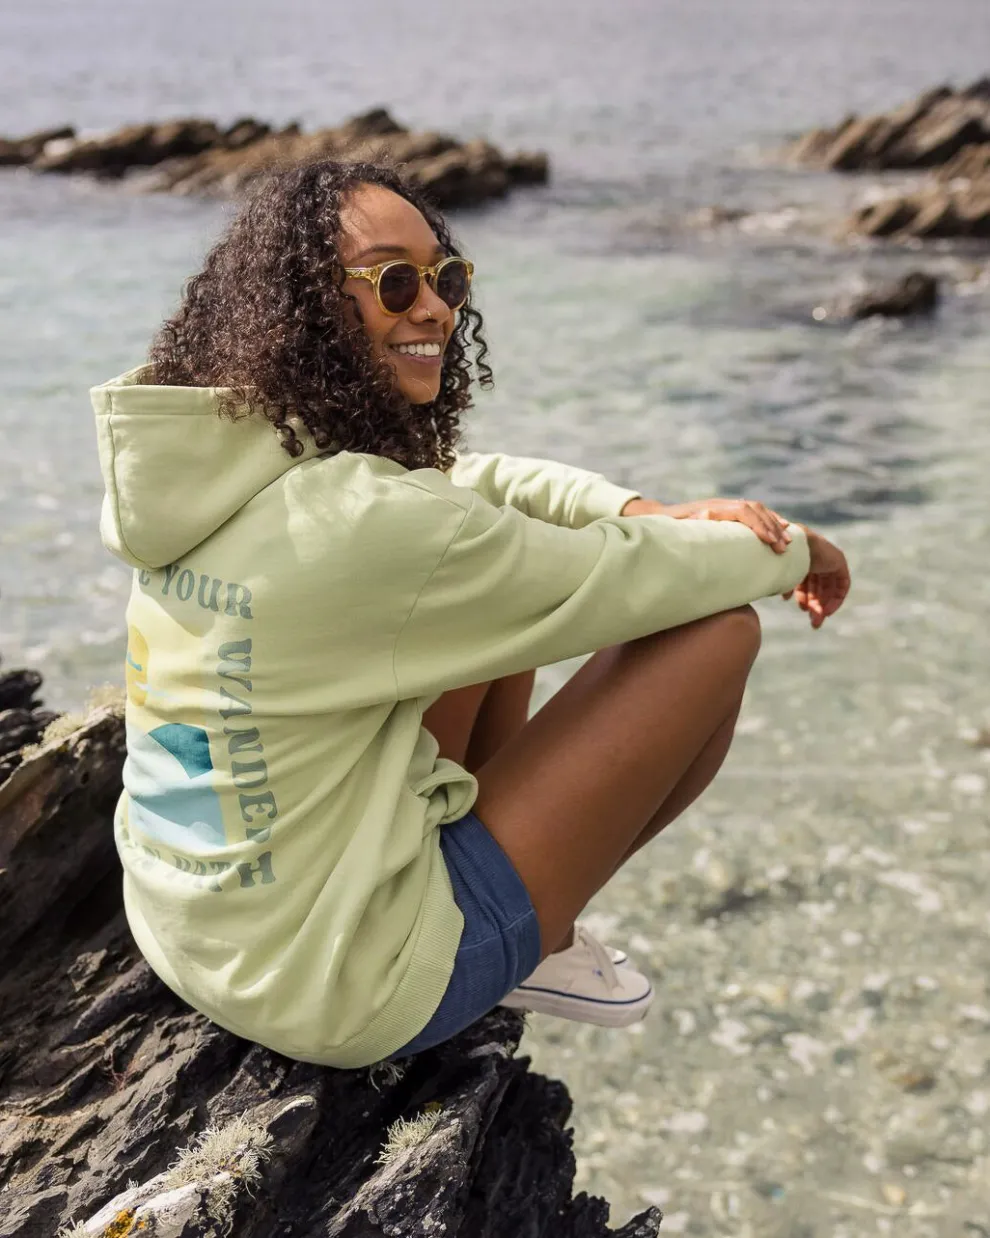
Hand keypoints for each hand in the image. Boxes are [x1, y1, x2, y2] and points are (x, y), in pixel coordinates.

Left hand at [621, 496, 791, 553]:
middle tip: (784, 548)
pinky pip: (755, 514)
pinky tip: (782, 530)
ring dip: (774, 525)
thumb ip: (686, 525)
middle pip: (755, 510)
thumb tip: (702, 518)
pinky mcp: (729, 513)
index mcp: (713, 507)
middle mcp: (722, 504)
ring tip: (788, 542)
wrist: (660, 516)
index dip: (758, 524)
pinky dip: (770, 521)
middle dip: (772, 528)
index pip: (742, 511)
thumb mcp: (674, 528)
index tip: (769, 541)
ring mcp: (727, 506)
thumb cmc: (666, 527)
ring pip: (758, 510)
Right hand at [784, 527, 850, 628]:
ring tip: (816, 619)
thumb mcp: (781, 576)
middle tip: (812, 622)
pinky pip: (842, 585)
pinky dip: (836, 599)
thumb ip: (783, 585)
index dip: (804, 597)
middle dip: (814, 605)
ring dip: (823, 605)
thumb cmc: (780, 559)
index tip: (801, 608)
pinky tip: (827, 611)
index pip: (806, 581)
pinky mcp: (839, 562)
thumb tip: (782, 596)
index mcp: (801, 560)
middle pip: (818, 587)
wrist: (791, 547)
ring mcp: (828, 560)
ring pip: (829, 588)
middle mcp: (816, 560)